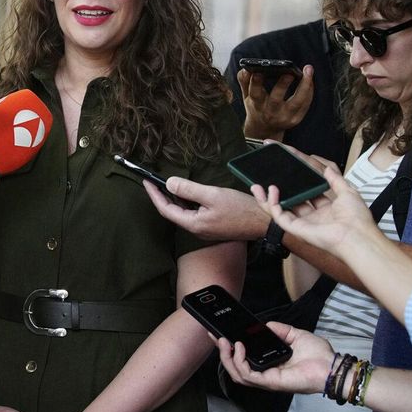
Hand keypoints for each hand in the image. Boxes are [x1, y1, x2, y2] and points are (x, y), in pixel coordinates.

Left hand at [144, 176, 268, 240]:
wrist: (264, 223)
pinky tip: (188, 193)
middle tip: (153, 182)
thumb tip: (169, 183)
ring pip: (183, 213)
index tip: (146, 182)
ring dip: (174, 199)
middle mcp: (196, 229)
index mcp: (193, 224)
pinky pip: (193, 213)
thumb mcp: (213, 195)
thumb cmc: (241, 209)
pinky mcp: (213, 226)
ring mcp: (205, 229)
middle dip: (161, 197)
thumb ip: (190, 190)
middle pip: (172, 212)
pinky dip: (187, 202)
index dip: (154, 195)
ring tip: (166, 184)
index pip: (166, 209)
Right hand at [216, 322, 333, 393]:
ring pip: (237, 374)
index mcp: (269, 364)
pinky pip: (248, 375)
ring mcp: (267, 380)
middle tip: (216, 337)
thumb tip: (265, 325)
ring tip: (225, 342)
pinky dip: (240, 361)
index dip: (230, 350)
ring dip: (227, 357)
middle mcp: (265, 374)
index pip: (244, 360)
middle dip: (223, 353)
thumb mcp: (295, 335)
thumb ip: (279, 330)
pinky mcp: (271, 382)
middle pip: (235, 368)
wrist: (331, 366)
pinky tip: (240, 347)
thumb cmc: (318, 355)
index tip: (220, 335)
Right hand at [238, 65, 312, 139]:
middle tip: (289, 73)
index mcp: (257, 105)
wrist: (264, 129)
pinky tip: (310, 79)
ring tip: (308, 70)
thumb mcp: (247, 96)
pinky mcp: (295, 120)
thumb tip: (246, 69)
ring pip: (297, 102)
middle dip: (282, 85)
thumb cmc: (257, 108)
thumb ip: (244, 81)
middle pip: (276, 99)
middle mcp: (270, 113)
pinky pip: (305, 104)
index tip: (258, 71)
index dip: (256, 82)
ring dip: (304, 85)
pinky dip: (309, 91)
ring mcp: (284, 117)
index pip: (255, 93)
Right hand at [252, 163, 375, 251]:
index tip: (289, 169)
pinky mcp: (296, 229)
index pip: (306, 192)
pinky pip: (279, 215)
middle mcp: (312, 217)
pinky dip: (272, 203)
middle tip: (269, 176)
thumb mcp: (347, 191)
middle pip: (290, 201)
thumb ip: (335, 179)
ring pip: (279, 210)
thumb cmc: (357, 218)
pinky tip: (271, 190)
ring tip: (256, 185)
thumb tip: (327, 168)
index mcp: (325, 210)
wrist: (357, 236)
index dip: (297, 180)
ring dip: (266, 198)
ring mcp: (303, 223)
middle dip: (277, 190)